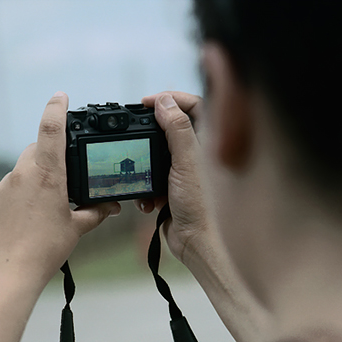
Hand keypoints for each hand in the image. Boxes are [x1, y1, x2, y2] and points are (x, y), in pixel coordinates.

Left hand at [0, 92, 120, 286]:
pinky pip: (4, 190)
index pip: (51, 128)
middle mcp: (22, 174)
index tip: (60, 96)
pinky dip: (15, 198)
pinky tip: (21, 221)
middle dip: (48, 159)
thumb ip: (95, 212)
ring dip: (32, 182)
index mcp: (48, 175)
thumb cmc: (44, 251)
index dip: (56, 107)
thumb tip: (112, 206)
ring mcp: (2, 186)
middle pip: (36, 151)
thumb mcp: (75, 229)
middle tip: (61, 182)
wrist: (7, 273)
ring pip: (20, 173)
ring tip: (40, 212)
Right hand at [136, 91, 217, 267]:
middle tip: (135, 132)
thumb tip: (164, 101)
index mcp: (207, 141)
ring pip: (158, 153)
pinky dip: (146, 188)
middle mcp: (197, 153)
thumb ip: (176, 129)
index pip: (192, 104)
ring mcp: (183, 170)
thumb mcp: (185, 161)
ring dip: (146, 164)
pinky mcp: (172, 188)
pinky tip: (148, 200)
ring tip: (140, 172)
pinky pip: (152, 178)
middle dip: (152, 132)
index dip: (170, 98)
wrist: (195, 242)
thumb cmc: (200, 205)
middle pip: (172, 126)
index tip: (147, 102)